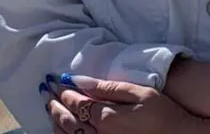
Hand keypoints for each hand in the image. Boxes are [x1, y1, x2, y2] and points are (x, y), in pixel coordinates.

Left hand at [40, 73, 203, 133]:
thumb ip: (108, 88)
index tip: (56, 80)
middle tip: (46, 92)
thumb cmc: (163, 112)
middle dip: (55, 105)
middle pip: (69, 121)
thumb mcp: (139, 92)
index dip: (65, 91)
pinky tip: (64, 129)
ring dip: (57, 121)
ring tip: (50, 109)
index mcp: (106, 116)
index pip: (77, 102)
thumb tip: (82, 81)